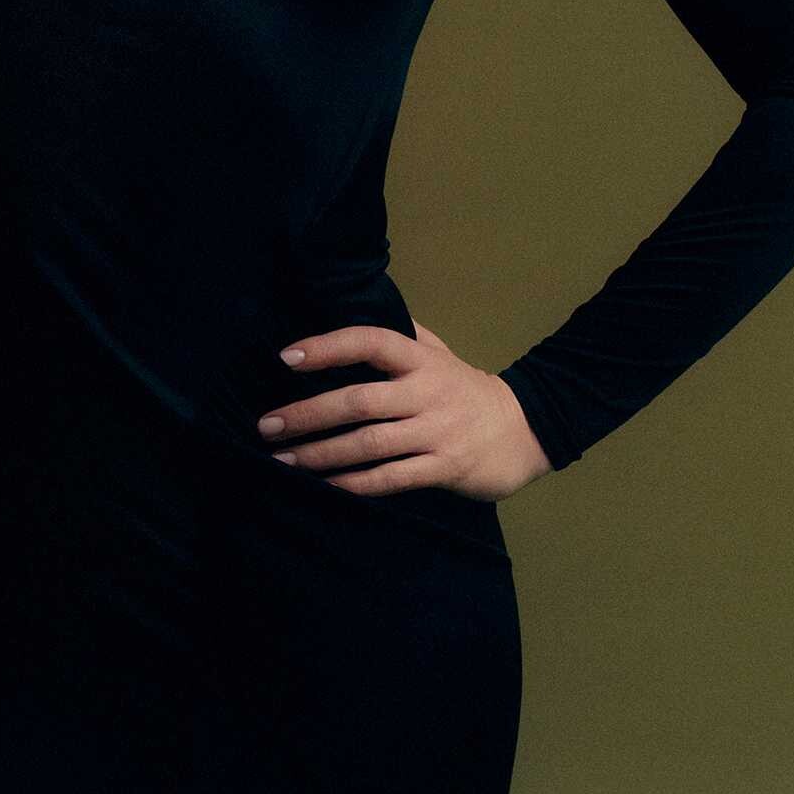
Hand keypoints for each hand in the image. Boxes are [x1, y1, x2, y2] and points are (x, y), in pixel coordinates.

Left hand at [256, 318, 553, 502]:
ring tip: (283, 459)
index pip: (372, 342)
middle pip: (360, 400)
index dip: (328, 346)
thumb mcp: (441, 354)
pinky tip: (324, 486)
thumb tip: (358, 308)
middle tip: (267, 425)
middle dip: (308, 413)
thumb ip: (403, 337)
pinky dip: (354, 484)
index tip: (286, 357)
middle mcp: (427, 393)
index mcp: (422, 361)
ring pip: (369, 443)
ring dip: (321, 453)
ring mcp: (436, 432)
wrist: (526, 431)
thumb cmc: (468, 391)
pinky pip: (391, 478)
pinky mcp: (443, 468)